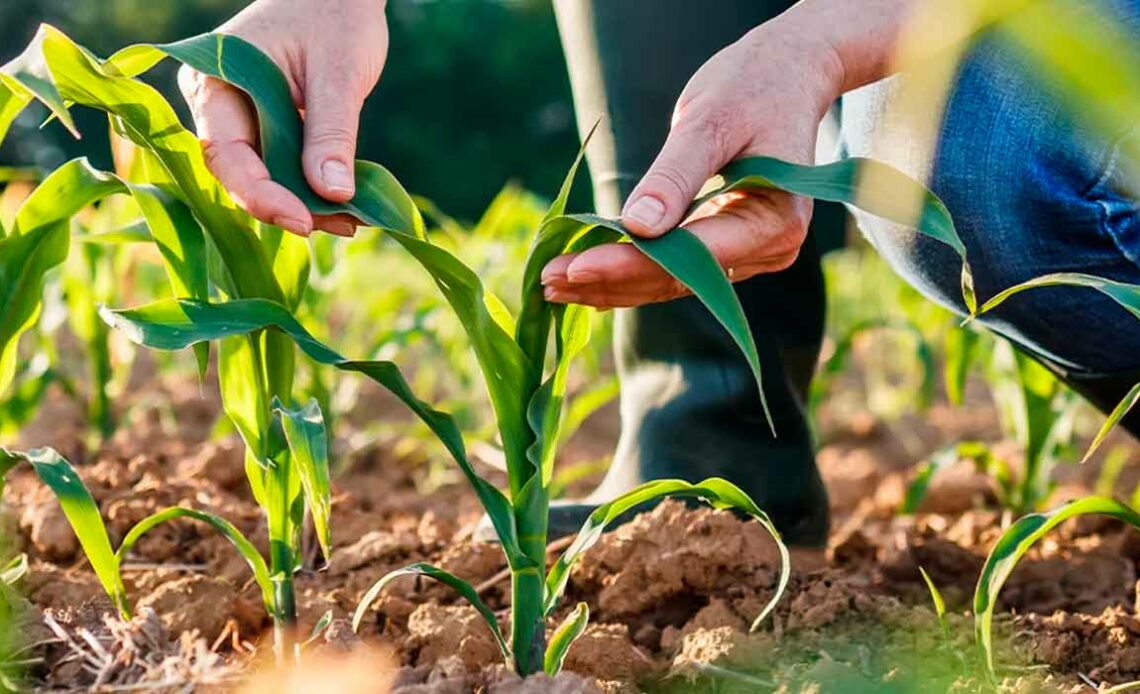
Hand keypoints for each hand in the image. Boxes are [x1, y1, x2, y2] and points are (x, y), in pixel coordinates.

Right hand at [178, 0, 387, 236]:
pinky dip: (312, 188)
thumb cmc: (334, 15)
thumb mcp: (338, 72)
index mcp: (214, 81)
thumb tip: (334, 194)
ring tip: (352, 220)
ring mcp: (240, 119)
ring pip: (264, 178)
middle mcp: (217, 105)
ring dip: (305, 204)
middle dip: (288, 206)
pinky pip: (282, 167)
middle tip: (342, 224)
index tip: (304, 221)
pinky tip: (347, 205)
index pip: (226, 153)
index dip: (261, 195)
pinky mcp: (267, 130)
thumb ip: (332, 132)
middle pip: (241, 174)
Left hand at [541, 17, 845, 307]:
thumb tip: (638, 228)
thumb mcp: (711, 121)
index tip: (575, 267)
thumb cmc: (753, 87)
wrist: (785, 76)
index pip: (691, 256)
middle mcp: (768, 249)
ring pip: (670, 282)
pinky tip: (583, 279)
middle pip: (677, 279)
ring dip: (611, 285)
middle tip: (547, 280)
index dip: (630, 264)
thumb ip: (676, 175)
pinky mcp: (726, 248)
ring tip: (552, 286)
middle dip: (610, 280)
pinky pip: (672, 269)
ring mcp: (748, 254)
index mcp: (774, 221)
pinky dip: (627, 272)